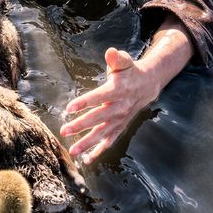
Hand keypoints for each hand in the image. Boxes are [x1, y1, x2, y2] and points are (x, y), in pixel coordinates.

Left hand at [59, 15, 193, 163]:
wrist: (148, 85)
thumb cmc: (130, 72)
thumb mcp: (124, 62)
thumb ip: (116, 58)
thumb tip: (110, 52)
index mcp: (117, 90)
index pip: (99, 97)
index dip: (84, 102)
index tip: (69, 108)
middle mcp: (119, 107)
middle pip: (97, 118)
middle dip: (80, 125)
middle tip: (64, 130)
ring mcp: (119, 120)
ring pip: (102, 134)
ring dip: (87, 143)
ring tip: (72, 150)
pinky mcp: (120, 127)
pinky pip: (109, 142)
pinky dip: (99, 151)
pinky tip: (87, 160)